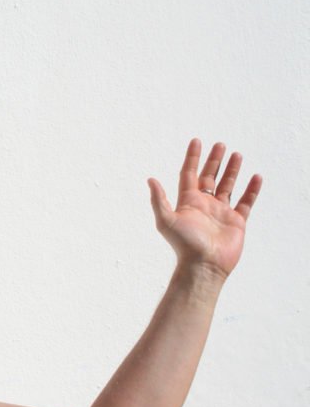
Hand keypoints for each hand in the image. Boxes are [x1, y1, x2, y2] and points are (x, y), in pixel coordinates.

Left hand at [148, 139, 260, 279]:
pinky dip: (252, 189)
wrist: (204, 265)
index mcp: (188, 202)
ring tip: (237, 154)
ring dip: (232, 171)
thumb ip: (159, 199)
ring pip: (228, 186)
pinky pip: (246, 202)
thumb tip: (150, 179)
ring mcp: (221, 212)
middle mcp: (204, 205)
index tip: (196, 141)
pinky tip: (256, 177)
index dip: (193, 158)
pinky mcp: (236, 222)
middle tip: (220, 144)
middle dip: (214, 161)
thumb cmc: (183, 244)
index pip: (190, 174)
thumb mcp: (166, 220)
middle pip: (210, 177)